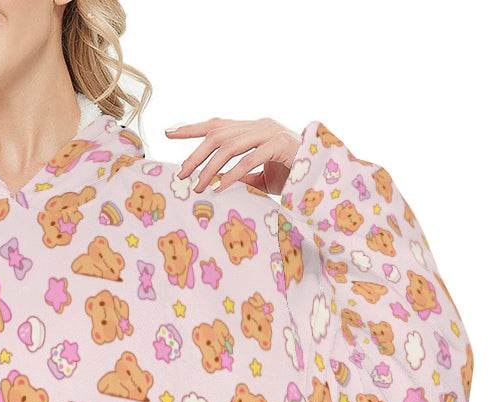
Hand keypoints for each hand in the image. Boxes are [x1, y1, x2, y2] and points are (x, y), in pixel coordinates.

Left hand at [165, 117, 300, 195]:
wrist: (321, 174)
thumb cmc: (290, 174)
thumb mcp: (259, 175)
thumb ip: (239, 174)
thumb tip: (216, 181)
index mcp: (252, 128)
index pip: (217, 124)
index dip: (191, 128)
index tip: (168, 133)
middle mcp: (259, 125)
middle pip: (218, 135)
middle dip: (195, 154)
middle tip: (181, 175)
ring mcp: (270, 133)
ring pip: (230, 147)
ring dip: (210, 168)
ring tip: (198, 186)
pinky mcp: (280, 146)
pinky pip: (250, 160)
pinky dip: (233, 175)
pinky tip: (220, 188)